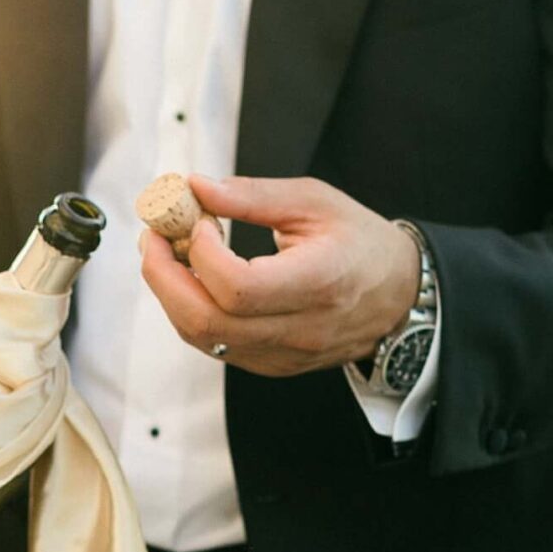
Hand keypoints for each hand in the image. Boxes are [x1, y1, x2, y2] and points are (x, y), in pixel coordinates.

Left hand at [139, 173, 420, 375]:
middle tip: (153, 238)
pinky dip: (192, 312)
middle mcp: (300, 329)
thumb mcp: (316, 202)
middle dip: (164, 277)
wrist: (399, 296)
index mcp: (319, 283)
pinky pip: (216, 346)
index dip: (202, 253)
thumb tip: (195, 186)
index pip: (238, 287)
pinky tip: (191, 280)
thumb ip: (253, 195)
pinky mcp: (272, 365)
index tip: (199, 220)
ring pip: (204, 339)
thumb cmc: (361, 243)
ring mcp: (284, 355)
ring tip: (166, 254)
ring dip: (171, 295)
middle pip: (208, 322)